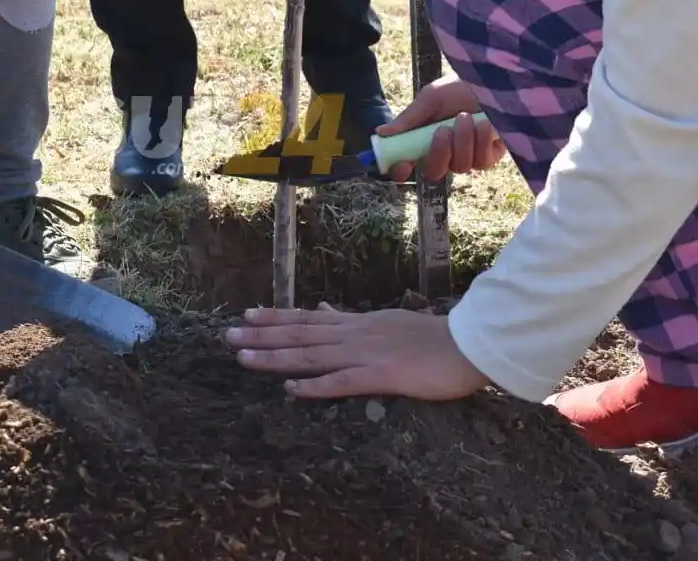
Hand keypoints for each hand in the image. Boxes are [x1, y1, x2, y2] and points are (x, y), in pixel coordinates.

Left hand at [225, 302, 489, 399]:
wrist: (470, 344)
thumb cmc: (434, 338)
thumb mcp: (388, 321)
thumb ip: (352, 319)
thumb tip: (324, 307)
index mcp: (358, 323)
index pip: (309, 318)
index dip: (276, 317)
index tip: (247, 314)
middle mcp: (355, 334)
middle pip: (301, 334)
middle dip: (262, 335)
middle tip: (228, 335)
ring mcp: (366, 353)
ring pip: (312, 355)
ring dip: (276, 357)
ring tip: (243, 356)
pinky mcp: (382, 375)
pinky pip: (342, 382)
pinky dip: (315, 386)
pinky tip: (291, 389)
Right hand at [377, 76, 504, 182]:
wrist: (491, 82)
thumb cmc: (458, 88)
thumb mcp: (431, 99)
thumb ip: (408, 119)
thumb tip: (381, 132)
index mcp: (423, 141)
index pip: (407, 165)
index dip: (402, 170)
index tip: (403, 164)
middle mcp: (444, 154)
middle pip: (433, 173)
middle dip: (439, 153)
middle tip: (443, 130)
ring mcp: (467, 157)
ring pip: (460, 166)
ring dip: (462, 140)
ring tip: (466, 117)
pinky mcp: (489, 157)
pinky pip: (481, 162)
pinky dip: (482, 141)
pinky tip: (485, 123)